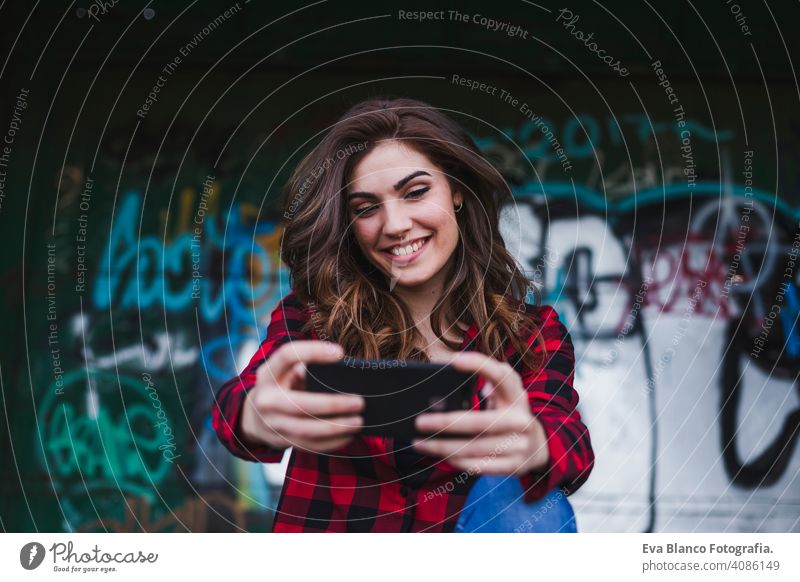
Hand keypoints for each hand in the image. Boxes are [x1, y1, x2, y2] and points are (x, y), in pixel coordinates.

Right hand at [240, 340, 364, 453]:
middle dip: (333, 404)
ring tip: (358, 421)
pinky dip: (332, 442)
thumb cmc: (281, 387)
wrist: (254, 417)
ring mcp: (273, 424)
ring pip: (306, 429)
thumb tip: (338, 371)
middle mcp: (266, 399)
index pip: (287, 356)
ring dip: (336, 427)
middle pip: (300, 404)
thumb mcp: (284, 372)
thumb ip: (305, 368)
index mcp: (268, 374)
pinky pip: (309, 445)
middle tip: (359, 402)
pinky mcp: (282, 441)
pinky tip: (349, 434)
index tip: (340, 352)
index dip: (313, 352)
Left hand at [412, 351, 549, 475]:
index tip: (453, 360)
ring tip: (420, 443)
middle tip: (419, 421)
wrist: (539, 446)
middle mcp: (521, 420)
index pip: (501, 375)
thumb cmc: (510, 413)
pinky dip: (457, 461)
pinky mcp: (514, 466)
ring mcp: (519, 445)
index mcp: (517, 396)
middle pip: (478, 422)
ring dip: (443, 447)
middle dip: (445, 423)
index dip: (479, 365)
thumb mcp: (507, 394)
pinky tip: (440, 456)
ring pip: (474, 448)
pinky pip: (479, 466)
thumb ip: (489, 380)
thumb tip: (452, 379)